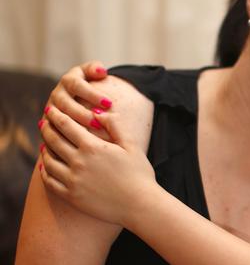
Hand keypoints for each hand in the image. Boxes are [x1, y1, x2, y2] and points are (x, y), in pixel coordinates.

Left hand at [39, 105, 155, 227]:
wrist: (140, 205)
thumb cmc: (139, 173)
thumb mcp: (131, 145)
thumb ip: (114, 125)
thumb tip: (97, 112)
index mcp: (93, 147)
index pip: (67, 126)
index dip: (57, 116)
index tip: (51, 110)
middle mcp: (79, 162)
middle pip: (54, 141)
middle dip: (46, 129)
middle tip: (43, 123)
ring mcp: (73, 181)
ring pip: (48, 161)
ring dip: (44, 150)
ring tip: (44, 144)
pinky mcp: (71, 197)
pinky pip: (50, 181)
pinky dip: (44, 172)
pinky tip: (45, 167)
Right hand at [45, 61, 112, 140]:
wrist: (79, 100)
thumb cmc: (91, 86)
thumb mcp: (92, 74)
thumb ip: (95, 69)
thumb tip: (101, 71)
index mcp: (68, 80)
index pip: (76, 85)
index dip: (92, 94)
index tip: (109, 103)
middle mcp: (57, 94)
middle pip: (66, 104)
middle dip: (83, 114)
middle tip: (100, 122)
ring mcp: (51, 109)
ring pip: (58, 119)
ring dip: (74, 127)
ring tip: (92, 134)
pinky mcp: (49, 124)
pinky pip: (53, 133)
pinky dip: (64, 138)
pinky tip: (78, 144)